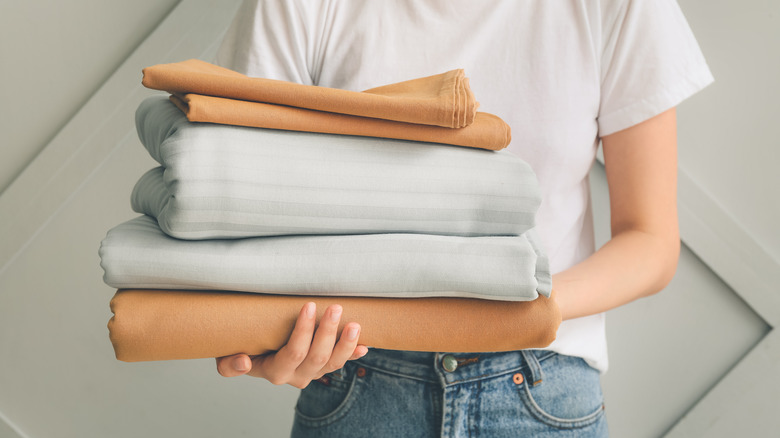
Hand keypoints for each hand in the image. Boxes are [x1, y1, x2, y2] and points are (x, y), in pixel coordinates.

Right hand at [215, 302, 367, 387]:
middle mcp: (296, 375)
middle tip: (335, 307)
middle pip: (317, 358)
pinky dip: (353, 354)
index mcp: (275, 371)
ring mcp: (312, 372)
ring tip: (355, 324)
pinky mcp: (323, 367)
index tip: (308, 306)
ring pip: (333, 364)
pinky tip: (364, 345)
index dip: (303, 332)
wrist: (253, 354)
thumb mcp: (225, 356)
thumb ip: (229, 365)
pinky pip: (341, 363)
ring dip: (346, 344)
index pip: (293, 353)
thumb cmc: (241, 348)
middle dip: (328, 332)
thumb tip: (243, 361)